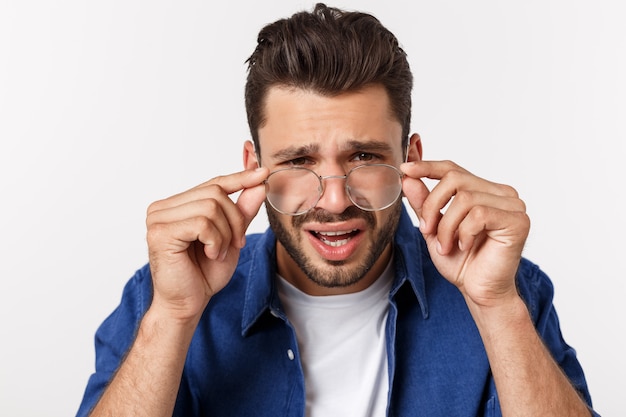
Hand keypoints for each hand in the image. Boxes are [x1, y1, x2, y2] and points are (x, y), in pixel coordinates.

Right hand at [145, 168, 268, 321]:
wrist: (187, 304)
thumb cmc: (204, 273)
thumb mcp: (231, 237)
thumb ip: (242, 211)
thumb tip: (259, 183)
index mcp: (177, 205)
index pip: (213, 183)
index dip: (239, 178)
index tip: (263, 172)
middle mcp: (163, 207)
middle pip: (215, 193)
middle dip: (235, 219)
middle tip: (234, 244)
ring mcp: (158, 218)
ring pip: (211, 207)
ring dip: (225, 233)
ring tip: (218, 252)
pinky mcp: (159, 233)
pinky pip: (202, 223)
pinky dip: (215, 240)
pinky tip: (209, 254)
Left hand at [400, 161, 529, 307]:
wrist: (480, 291)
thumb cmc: (462, 262)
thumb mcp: (434, 228)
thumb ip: (423, 203)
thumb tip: (409, 177)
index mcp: (484, 190)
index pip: (453, 169)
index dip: (428, 167)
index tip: (405, 168)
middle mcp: (501, 193)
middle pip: (455, 179)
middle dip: (432, 205)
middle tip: (426, 230)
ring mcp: (513, 205)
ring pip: (465, 198)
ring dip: (447, 226)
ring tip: (447, 246)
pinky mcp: (518, 220)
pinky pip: (479, 214)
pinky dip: (464, 233)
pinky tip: (465, 246)